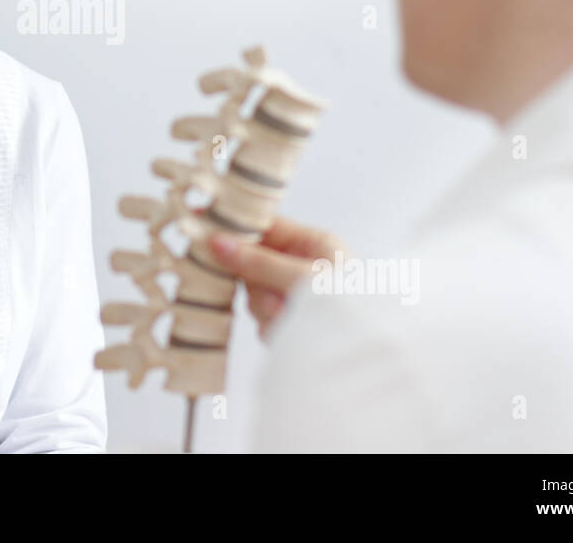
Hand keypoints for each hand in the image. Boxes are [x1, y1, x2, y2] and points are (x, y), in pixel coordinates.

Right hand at [204, 216, 344, 341]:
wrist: (372, 351)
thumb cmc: (352, 304)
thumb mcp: (303, 276)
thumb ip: (259, 261)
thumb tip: (217, 242)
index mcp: (312, 243)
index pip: (263, 225)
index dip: (233, 224)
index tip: (200, 220)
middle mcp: (302, 265)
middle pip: (252, 262)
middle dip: (256, 281)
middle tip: (269, 294)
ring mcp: (293, 294)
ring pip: (254, 294)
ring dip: (266, 307)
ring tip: (290, 316)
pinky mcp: (289, 321)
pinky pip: (263, 319)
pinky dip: (273, 326)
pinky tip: (292, 329)